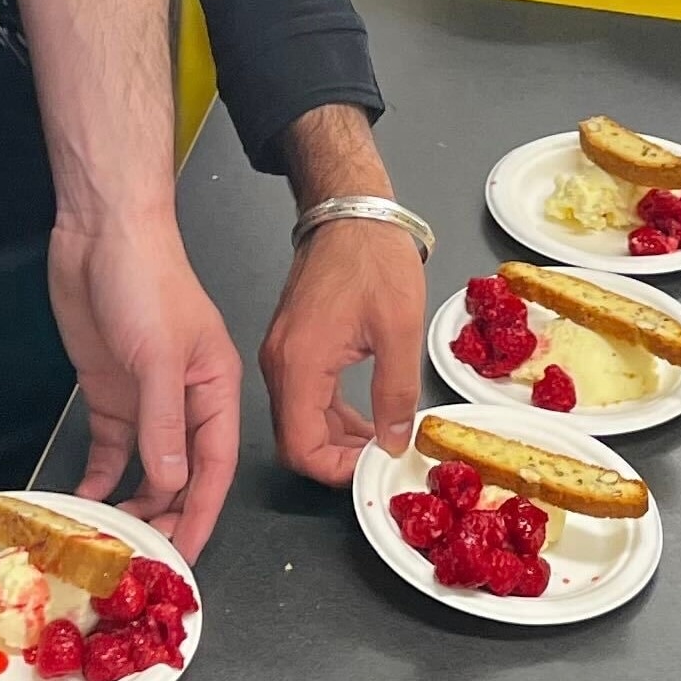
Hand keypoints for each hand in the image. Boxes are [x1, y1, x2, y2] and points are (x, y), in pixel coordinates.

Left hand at [51, 219, 242, 559]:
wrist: (100, 233)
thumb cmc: (146, 281)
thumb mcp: (159, 357)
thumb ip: (165, 424)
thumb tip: (172, 484)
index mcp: (216, 390)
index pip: (216, 467)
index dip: (202, 513)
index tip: (185, 554)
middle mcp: (186, 400)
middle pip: (184, 473)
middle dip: (168, 515)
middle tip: (143, 557)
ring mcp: (146, 398)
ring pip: (148, 466)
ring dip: (135, 501)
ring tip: (115, 538)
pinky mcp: (110, 391)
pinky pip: (112, 447)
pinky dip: (101, 476)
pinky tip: (88, 501)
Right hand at [259, 214, 427, 485]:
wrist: (350, 212)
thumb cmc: (373, 257)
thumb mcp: (400, 329)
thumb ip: (396, 393)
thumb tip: (393, 441)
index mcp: (300, 362)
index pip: (300, 446)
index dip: (335, 469)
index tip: (373, 465)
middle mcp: (281, 363)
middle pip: (295, 438)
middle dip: (336, 458)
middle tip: (381, 456)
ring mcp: (283, 354)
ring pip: (299, 420)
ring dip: (335, 438)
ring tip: (380, 440)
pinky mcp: (292, 345)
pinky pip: (304, 396)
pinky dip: (330, 415)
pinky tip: (365, 417)